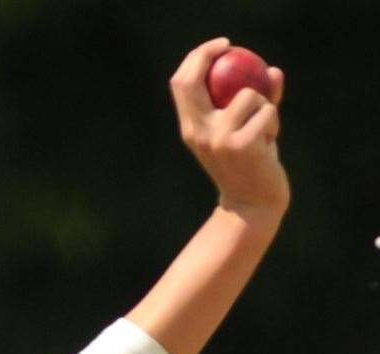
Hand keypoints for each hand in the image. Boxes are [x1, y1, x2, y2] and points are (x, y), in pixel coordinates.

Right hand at [170, 38, 289, 221]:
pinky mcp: (241, 144)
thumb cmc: (250, 165)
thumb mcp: (245, 130)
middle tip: (229, 47)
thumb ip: (258, 103)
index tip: (219, 47)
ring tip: (262, 129)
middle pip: (193, 81)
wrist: (252, 204)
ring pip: (248, 95)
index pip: (181, 84)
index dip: (196, 58)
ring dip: (264, 104)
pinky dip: (274, 122)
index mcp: (191, 129)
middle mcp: (198, 132)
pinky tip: (268, 144)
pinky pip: (267, 111)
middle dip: (209, 55)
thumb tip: (272, 70)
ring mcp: (217, 138)